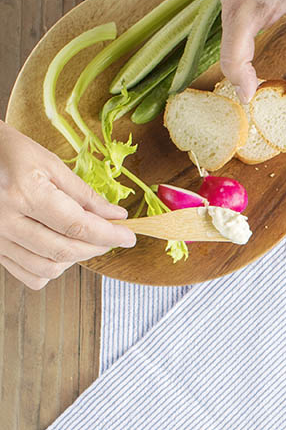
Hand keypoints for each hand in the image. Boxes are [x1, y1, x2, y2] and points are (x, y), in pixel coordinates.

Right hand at [0, 121, 135, 290]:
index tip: (128, 236)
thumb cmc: (9, 153)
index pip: (77, 226)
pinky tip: (59, 252)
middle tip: (111, 236)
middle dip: (97, 247)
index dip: (109, 234)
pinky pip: (30, 276)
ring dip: (75, 260)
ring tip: (84, 241)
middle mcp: (6, 220)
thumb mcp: (49, 164)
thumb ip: (84, 195)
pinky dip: (52, 270)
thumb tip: (116, 216)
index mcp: (24, 193)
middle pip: (65, 250)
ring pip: (48, 269)